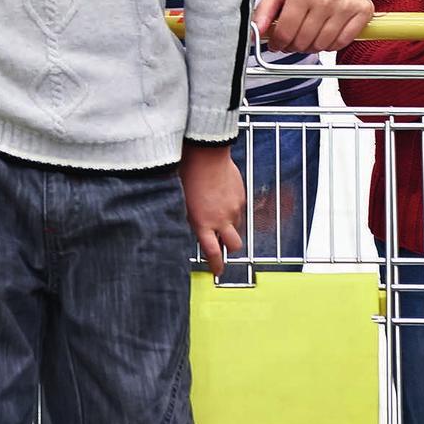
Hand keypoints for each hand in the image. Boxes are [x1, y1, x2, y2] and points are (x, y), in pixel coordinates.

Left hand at [180, 143, 243, 276]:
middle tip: (223, 244)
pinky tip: (223, 198)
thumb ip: (190, 217)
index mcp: (203, 222)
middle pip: (235, 246)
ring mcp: (234, 208)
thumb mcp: (182, 200)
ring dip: (231, 226)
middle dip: (231, 248)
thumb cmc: (189, 173)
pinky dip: (234, 210)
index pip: (213, 253)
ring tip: (219, 212)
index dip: (217, 266)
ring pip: (238, 226)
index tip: (217, 272)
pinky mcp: (241, 196)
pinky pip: (241, 210)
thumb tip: (192, 227)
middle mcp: (221, 219)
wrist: (206, 152)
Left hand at [253, 0, 372, 53]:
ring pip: (322, 45)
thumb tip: (255, 33)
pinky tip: (325, 33)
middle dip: (294, 45)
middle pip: (303, 41)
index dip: (278, 43)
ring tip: (309, 34)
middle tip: (293, 39)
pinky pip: (341, 43)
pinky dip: (330, 44)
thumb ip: (263, 11)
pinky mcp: (362, 11)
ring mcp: (345, 5)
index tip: (278, 43)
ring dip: (311, 46)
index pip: (285, 32)